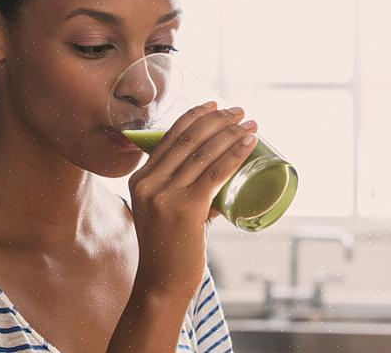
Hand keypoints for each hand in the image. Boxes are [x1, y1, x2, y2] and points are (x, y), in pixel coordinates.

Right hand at [127, 102, 257, 300]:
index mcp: (140, 179)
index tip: (216, 106)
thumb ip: (189, 193)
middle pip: (188, 139)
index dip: (195, 116)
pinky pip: (215, 173)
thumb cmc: (169, 250)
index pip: (169, 136)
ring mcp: (164, 195)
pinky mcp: (185, 208)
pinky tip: (249, 143)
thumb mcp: (166, 212)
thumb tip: (221, 177)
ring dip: (231, 133)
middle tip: (239, 112)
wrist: (161, 284)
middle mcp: (148, 182)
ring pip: (204, 153)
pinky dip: (235, 154)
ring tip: (250, 124)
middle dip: (217, 119)